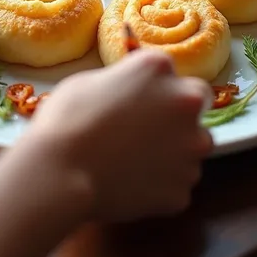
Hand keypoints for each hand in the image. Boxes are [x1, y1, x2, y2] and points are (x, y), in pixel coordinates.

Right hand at [31, 50, 212, 221]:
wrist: (60, 171)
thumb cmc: (66, 118)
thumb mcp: (90, 81)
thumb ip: (122, 82)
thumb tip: (127, 94)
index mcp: (158, 68)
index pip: (172, 72)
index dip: (156, 86)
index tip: (139, 99)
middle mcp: (184, 102)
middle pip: (196, 104)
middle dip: (178, 113)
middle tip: (147, 128)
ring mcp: (189, 148)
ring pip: (193, 146)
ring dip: (175, 150)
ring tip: (138, 161)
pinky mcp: (182, 188)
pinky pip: (178, 183)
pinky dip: (162, 184)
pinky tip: (132, 185)